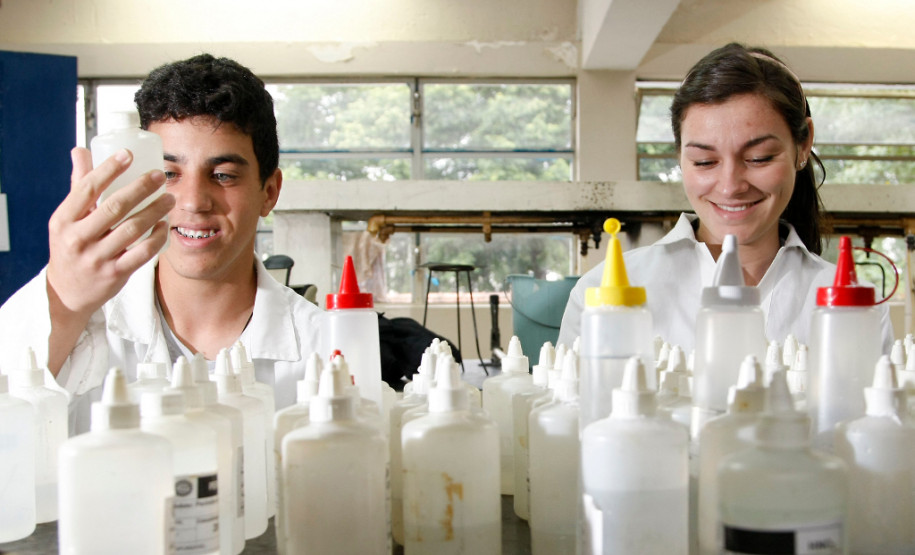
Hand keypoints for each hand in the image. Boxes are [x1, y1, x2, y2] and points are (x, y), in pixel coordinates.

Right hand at [45, 147, 174, 373]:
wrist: (66, 292)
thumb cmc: (70, 247)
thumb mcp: (66, 219)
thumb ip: (78, 186)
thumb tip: (81, 151)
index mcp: (63, 220)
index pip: (86, 189)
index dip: (108, 169)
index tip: (127, 154)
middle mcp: (78, 239)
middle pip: (114, 207)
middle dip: (140, 189)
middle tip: (159, 176)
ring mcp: (97, 258)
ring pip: (131, 229)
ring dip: (155, 212)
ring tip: (169, 199)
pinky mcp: (115, 274)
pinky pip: (142, 253)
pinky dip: (156, 238)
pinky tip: (165, 226)